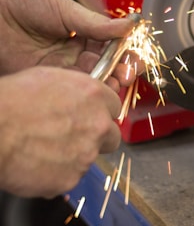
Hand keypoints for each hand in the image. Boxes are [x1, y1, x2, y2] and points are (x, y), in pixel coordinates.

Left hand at [0, 0, 136, 86]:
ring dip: (105, 81)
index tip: (135, 56)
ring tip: (115, 81)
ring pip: (89, 78)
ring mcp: (57, 64)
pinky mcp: (42, 78)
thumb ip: (97, 23)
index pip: (109, 44)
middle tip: (127, 72)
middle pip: (103, 64)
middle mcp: (71, 49)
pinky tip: (94, 87)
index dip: (124, 51)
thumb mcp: (64, 8)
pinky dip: (84, 89)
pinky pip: (68, 87)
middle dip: (119, 69)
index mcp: (80, 29)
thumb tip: (130, 25)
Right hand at [0, 66, 121, 197]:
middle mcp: (98, 124)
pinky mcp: (71, 178)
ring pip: (90, 157)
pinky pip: (70, 176)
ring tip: (47, 149)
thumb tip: (82, 97)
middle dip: (98, 138)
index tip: (93, 117)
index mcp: (95, 96)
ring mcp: (87, 153)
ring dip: (75, 155)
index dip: (102, 113)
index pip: (114, 107)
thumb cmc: (14, 100)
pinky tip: (39, 162)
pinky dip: (58, 173)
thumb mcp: (52, 78)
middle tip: (76, 137)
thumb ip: (78, 90)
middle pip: (112, 136)